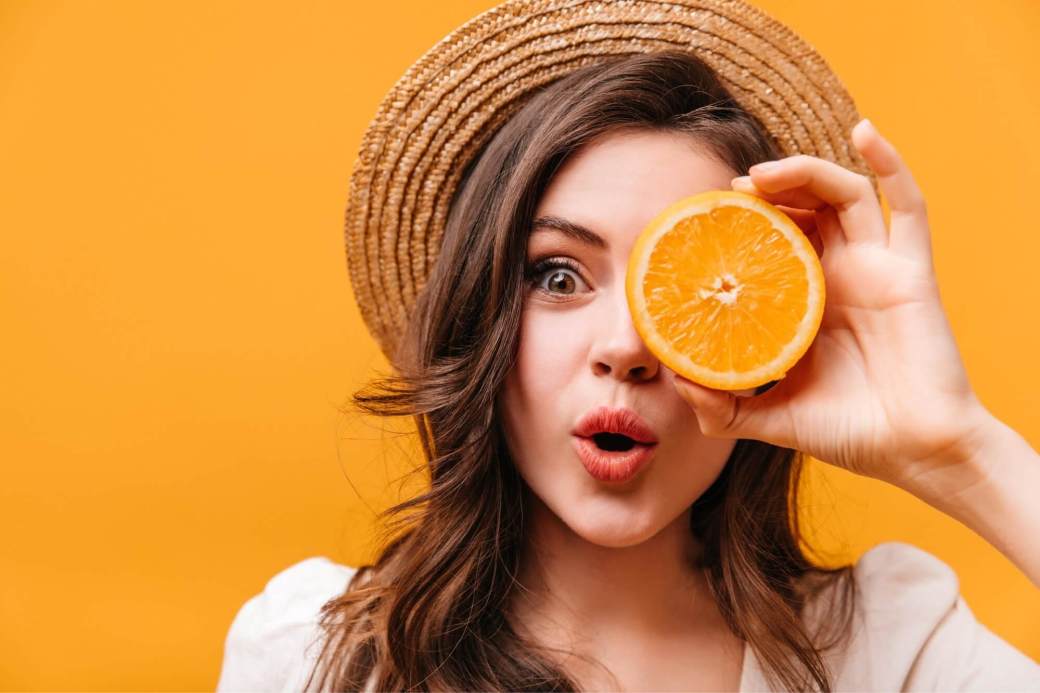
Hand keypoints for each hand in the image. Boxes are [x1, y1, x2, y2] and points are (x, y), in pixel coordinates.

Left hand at [673, 119, 988, 494]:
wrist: (914, 454)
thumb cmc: (848, 433)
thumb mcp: (767, 417)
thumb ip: (722, 405)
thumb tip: (675, 380)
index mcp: (806, 302)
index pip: (771, 241)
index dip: (741, 222)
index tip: (703, 216)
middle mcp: (840, 276)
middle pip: (802, 208)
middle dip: (766, 190)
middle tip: (728, 192)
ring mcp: (877, 267)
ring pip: (841, 194)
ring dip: (803, 171)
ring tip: (762, 174)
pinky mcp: (911, 270)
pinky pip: (908, 205)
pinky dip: (889, 162)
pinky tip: (864, 130)